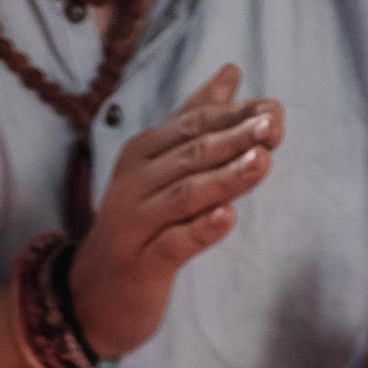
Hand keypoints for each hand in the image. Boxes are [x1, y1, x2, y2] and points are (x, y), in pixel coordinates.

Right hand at [69, 67, 283, 360]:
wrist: (93, 294)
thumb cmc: (140, 224)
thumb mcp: (162, 167)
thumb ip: (194, 122)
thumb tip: (231, 72)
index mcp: (142, 153)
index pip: (193, 125)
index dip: (234, 117)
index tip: (274, 113)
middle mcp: (134, 183)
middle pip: (191, 156)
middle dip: (234, 140)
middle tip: (274, 128)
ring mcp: (135, 224)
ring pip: (184, 195)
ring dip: (225, 179)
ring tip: (263, 162)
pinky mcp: (141, 265)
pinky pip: (173, 244)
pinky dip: (200, 230)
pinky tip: (227, 218)